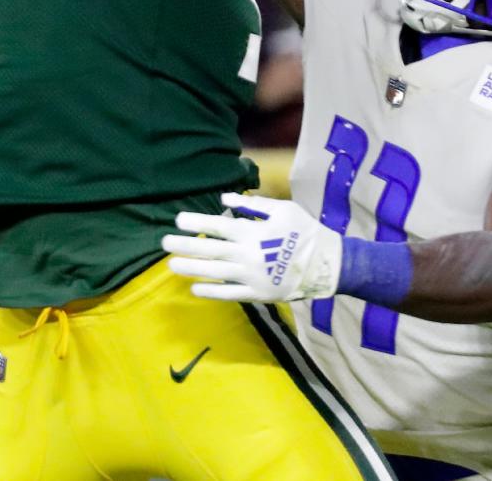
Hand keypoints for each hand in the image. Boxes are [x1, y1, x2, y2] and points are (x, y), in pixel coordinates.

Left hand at [162, 192, 342, 302]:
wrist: (327, 264)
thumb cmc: (304, 231)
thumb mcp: (283, 209)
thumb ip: (253, 205)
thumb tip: (225, 198)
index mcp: (254, 232)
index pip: (218, 226)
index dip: (197, 222)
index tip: (178, 219)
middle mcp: (248, 254)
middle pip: (211, 249)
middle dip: (185, 245)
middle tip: (164, 242)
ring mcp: (252, 276)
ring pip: (215, 272)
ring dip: (192, 268)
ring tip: (172, 264)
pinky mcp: (258, 294)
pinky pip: (230, 293)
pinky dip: (212, 291)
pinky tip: (195, 287)